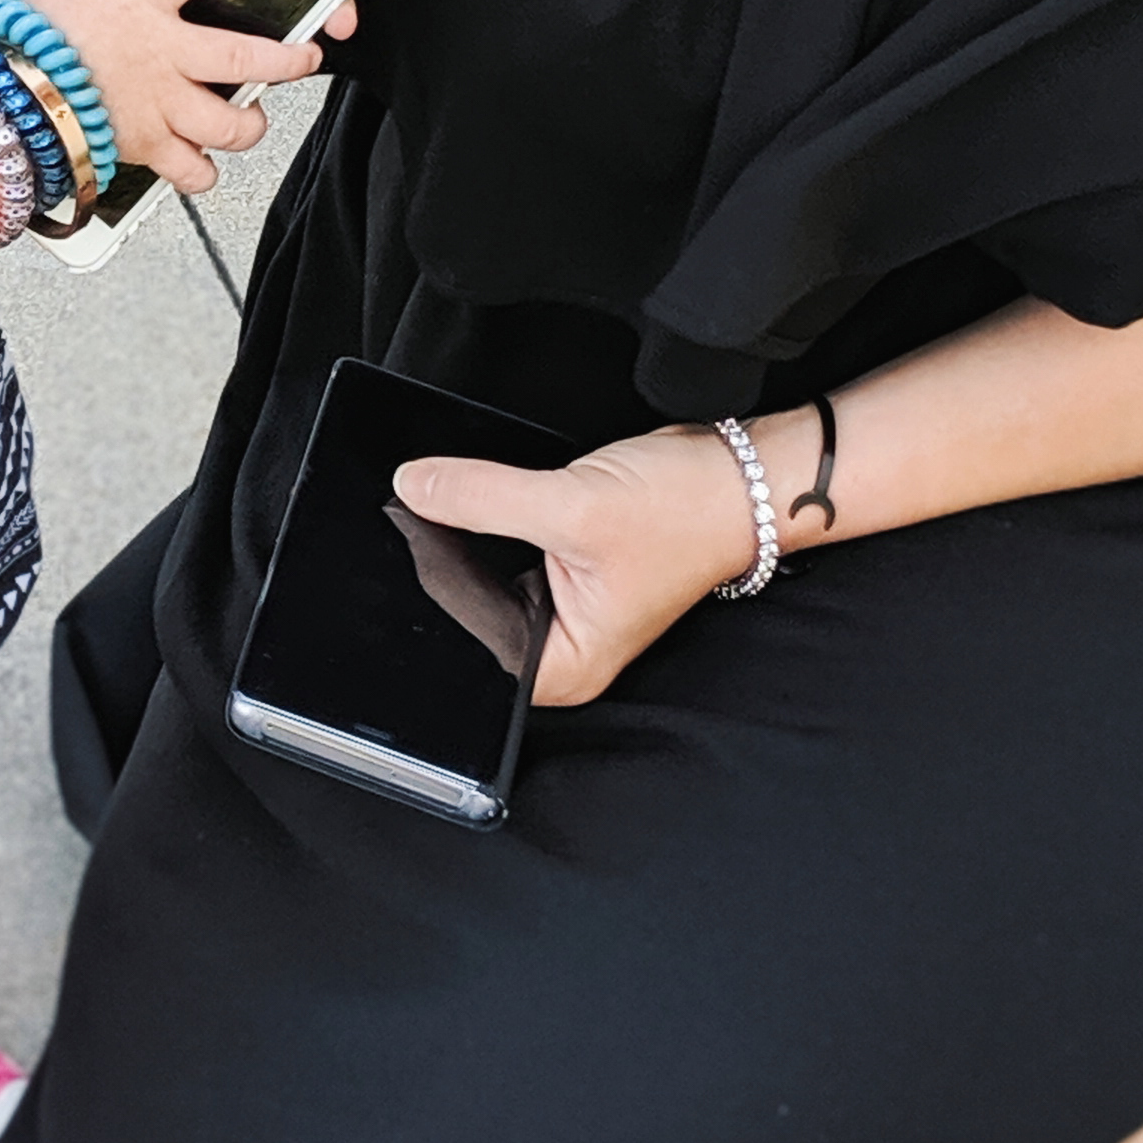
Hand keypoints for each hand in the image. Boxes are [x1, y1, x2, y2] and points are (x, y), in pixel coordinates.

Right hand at [3, 0, 322, 194]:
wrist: (9, 95)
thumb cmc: (23, 38)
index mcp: (141, 2)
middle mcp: (165, 55)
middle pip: (245, 56)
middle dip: (286, 59)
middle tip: (306, 58)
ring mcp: (161, 106)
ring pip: (230, 124)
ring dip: (249, 125)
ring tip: (253, 120)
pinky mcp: (146, 148)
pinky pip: (190, 172)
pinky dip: (201, 174)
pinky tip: (203, 168)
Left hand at [389, 426, 766, 706]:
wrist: (741, 475)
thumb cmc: (686, 511)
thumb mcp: (573, 504)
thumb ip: (484, 497)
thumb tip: (412, 485)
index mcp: (564, 668)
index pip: (465, 644)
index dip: (431, 586)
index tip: (401, 538)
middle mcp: (559, 650)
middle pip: (466, 616)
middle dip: (444, 564)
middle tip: (415, 510)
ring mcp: (560, 611)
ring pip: (480, 580)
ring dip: (463, 540)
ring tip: (447, 499)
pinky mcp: (560, 571)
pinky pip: (501, 552)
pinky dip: (485, 524)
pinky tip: (474, 496)